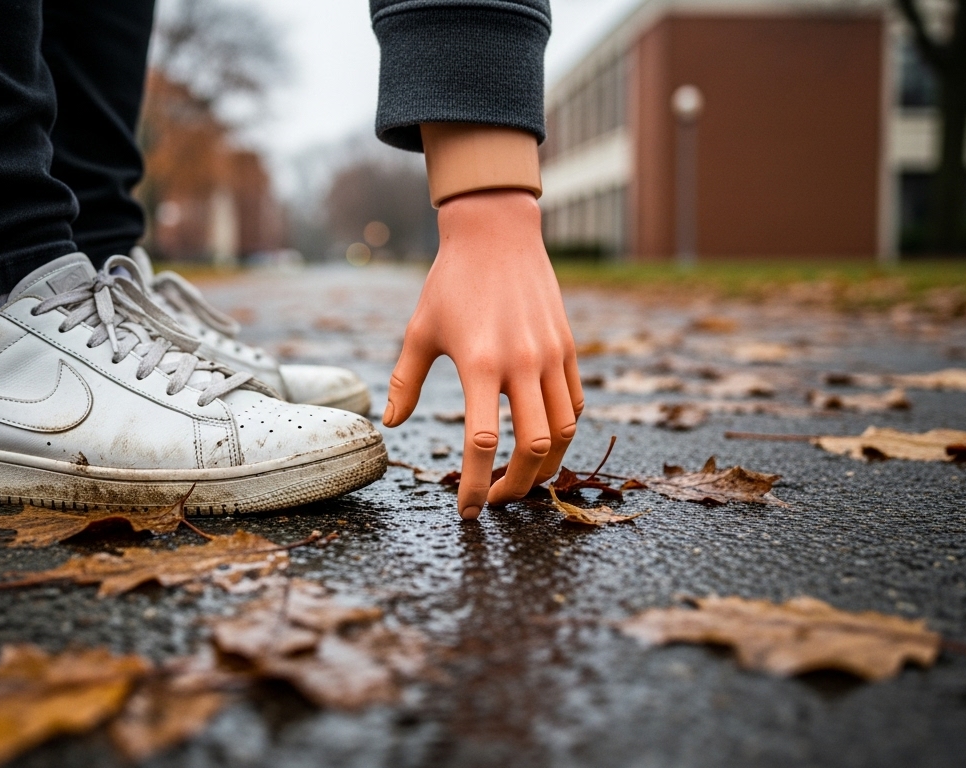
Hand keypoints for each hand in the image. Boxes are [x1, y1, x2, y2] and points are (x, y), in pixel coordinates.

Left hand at [383, 189, 583, 518]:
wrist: (496, 233)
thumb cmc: (450, 282)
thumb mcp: (419, 330)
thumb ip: (404, 382)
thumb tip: (391, 424)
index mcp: (480, 363)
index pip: (480, 442)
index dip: (474, 484)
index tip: (466, 509)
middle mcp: (521, 363)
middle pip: (532, 447)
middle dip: (515, 486)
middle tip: (495, 500)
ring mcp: (550, 356)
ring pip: (563, 432)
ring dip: (546, 467)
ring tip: (523, 480)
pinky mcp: (568, 348)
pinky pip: (574, 404)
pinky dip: (564, 432)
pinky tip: (543, 442)